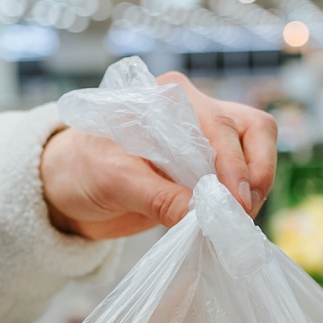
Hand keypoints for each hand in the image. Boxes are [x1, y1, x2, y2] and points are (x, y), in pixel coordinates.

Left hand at [40, 74, 276, 240]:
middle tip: (241, 214)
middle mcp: (194, 111)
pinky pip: (242, 178)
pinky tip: (225, 223)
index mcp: (168, 99)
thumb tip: (201, 217)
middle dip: (256, 174)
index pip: (220, 123)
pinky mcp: (206, 168)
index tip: (234, 203)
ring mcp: (205, 140)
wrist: (66, 187)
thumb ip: (157, 197)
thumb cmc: (80, 169)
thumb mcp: (113, 182)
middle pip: (253, 130)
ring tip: (231, 223)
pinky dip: (243, 200)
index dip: (235, 164)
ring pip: (256, 152)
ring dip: (253, 190)